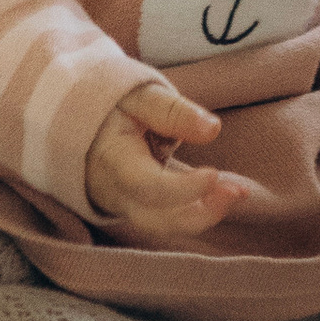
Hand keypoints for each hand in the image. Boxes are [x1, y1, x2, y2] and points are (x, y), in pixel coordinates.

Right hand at [84, 83, 259, 245]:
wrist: (80, 123)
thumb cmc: (111, 106)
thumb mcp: (138, 95)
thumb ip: (173, 111)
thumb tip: (213, 129)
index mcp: (112, 160)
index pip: (145, 186)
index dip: (181, 189)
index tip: (214, 174)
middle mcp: (116, 192)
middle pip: (156, 220)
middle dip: (200, 213)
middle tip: (238, 191)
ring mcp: (126, 205)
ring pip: (165, 225)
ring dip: (205, 213)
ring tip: (240, 192)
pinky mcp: (139, 207)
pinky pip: (169, 218)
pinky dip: (200, 208)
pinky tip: (228, 192)